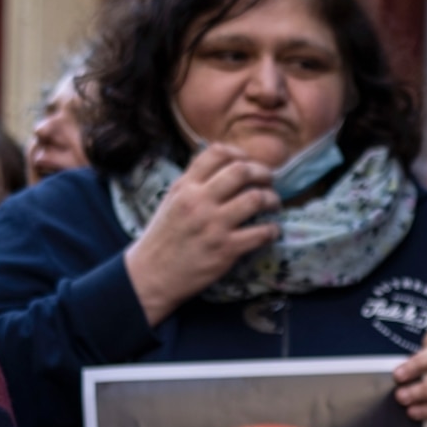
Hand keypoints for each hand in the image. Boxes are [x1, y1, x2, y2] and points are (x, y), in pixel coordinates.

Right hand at [121, 145, 278, 323]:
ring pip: (255, 198)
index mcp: (185, 186)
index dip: (239, 153)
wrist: (152, 273)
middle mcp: (199, 201)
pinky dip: (273, 230)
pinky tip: (271, 231)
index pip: (216, 153)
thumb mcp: (172, 201)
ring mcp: (213, 225)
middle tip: (269, 181)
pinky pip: (261, 232)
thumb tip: (222, 165)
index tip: (249, 162)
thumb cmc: (164, 237)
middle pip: (241, 171)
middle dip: (263, 173)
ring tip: (273, 204)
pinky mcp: (226, 249)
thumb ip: (194, 183)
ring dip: (272, 199)